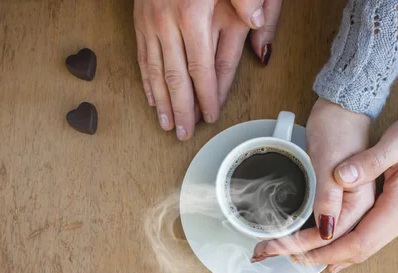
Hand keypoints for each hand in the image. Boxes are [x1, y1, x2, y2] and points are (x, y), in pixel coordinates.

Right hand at [134, 0, 281, 139]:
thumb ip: (247, 3)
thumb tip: (258, 36)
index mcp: (195, 14)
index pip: (204, 69)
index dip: (208, 97)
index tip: (211, 117)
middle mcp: (169, 22)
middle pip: (178, 78)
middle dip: (183, 109)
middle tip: (185, 134)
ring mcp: (151, 21)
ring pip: (156, 72)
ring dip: (162, 101)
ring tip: (166, 125)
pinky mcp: (139, 18)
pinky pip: (142, 56)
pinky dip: (147, 80)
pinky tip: (151, 97)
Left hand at [253, 108, 397, 272]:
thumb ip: (369, 160)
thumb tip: (342, 177)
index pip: (359, 240)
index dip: (327, 249)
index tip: (298, 250)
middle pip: (358, 252)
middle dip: (322, 257)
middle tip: (288, 255)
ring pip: (362, 250)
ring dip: (331, 255)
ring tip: (299, 253)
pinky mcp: (393, 217)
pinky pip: (366, 241)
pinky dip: (344, 248)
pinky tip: (327, 251)